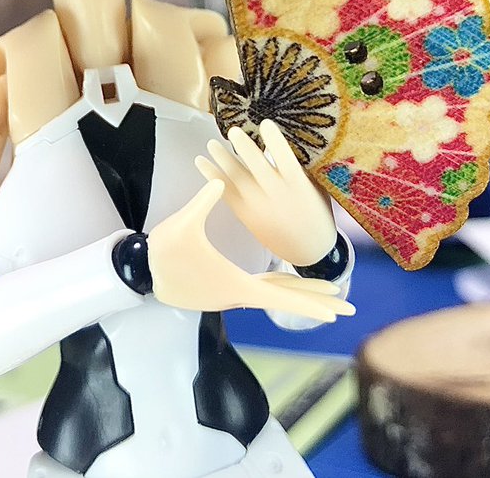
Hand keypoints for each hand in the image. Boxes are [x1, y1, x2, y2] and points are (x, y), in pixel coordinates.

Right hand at [148, 181, 353, 323]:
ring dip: (301, 294)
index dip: (311, 300)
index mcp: (238, 284)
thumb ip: (203, 203)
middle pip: (286, 299)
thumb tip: (220, 180)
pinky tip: (287, 278)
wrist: (142, 272)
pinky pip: (262, 288)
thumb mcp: (182, 225)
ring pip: (276, 294)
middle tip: (348, 310)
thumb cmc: (163, 251)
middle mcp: (241, 294)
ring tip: (328, 295)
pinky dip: (280, 285)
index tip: (338, 307)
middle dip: (317, 303)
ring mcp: (233, 293)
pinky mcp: (225, 287)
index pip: (283, 295)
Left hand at [195, 120, 335, 266]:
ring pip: (236, 178)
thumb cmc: (316, 212)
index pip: (285, 160)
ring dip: (221, 159)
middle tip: (232, 130)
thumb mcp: (315, 188)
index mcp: (297, 186)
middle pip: (256, 167)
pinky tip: (201, 162)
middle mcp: (275, 194)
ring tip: (211, 143)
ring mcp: (257, 204)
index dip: (275, 142)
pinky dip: (211, 175)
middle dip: (244, 147)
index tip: (266, 123)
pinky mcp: (244, 213)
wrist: (308, 249)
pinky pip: (225, 191)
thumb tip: (279, 142)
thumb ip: (299, 167)